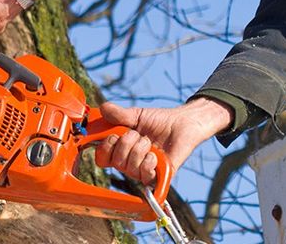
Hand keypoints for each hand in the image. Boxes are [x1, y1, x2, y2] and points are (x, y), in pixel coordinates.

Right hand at [93, 98, 232, 182]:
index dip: (104, 148)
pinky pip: (145, 175)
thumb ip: (118, 114)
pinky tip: (156, 154)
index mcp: (120, 150)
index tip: (113, 135)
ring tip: (150, 142)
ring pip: (129, 168)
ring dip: (140, 150)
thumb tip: (103, 109)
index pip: (102, 158)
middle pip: (116, 162)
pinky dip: (149, 162)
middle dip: (126, 144)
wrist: (182, 123)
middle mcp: (129, 163)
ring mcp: (142, 170)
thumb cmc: (160, 121)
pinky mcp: (158, 176)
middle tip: (138, 134)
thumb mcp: (136, 115)